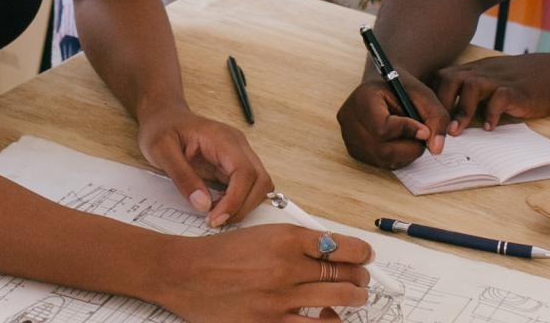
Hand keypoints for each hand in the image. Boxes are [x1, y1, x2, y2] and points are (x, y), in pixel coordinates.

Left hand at [137, 104, 273, 226]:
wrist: (163, 116)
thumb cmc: (162, 129)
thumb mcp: (161, 151)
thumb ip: (182, 177)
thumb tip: (203, 205)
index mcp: (223, 138)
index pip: (245, 172)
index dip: (236, 200)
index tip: (214, 218)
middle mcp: (238, 146)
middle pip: (261, 180)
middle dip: (243, 207)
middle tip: (215, 221)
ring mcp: (239, 155)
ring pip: (259, 186)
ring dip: (243, 206)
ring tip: (215, 215)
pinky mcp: (234, 165)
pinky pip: (247, 187)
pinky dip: (238, 202)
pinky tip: (218, 208)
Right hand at [159, 224, 371, 321]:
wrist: (184, 273)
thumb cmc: (219, 254)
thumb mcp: (261, 234)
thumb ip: (296, 242)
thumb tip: (330, 251)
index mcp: (285, 238)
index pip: (341, 246)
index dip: (361, 253)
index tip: (365, 256)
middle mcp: (286, 267)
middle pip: (345, 274)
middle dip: (361, 278)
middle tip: (361, 280)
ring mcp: (279, 299)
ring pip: (338, 300)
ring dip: (354, 300)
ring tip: (353, 298)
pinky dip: (330, 322)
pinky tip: (329, 318)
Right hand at [336, 69, 451, 168]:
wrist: (385, 87)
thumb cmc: (404, 89)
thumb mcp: (424, 95)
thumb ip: (436, 118)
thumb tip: (436, 149)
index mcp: (362, 98)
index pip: (382, 128)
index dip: (407, 132)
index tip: (425, 129)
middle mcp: (349, 118)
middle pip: (382, 149)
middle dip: (410, 147)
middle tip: (423, 137)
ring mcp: (348, 136)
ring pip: (382, 159)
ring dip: (405, 153)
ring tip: (413, 137)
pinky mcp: (353, 149)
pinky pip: (379, 162)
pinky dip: (397, 157)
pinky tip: (401, 142)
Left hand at [433, 54, 549, 131]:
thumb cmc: (522, 83)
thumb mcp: (492, 82)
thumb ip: (472, 94)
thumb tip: (448, 119)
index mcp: (474, 71)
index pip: (441, 77)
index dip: (431, 96)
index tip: (425, 118)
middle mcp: (483, 72)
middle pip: (449, 78)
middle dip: (440, 104)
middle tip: (436, 128)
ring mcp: (500, 80)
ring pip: (471, 86)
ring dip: (460, 110)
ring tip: (456, 132)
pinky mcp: (517, 90)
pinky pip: (500, 98)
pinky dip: (492, 113)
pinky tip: (489, 128)